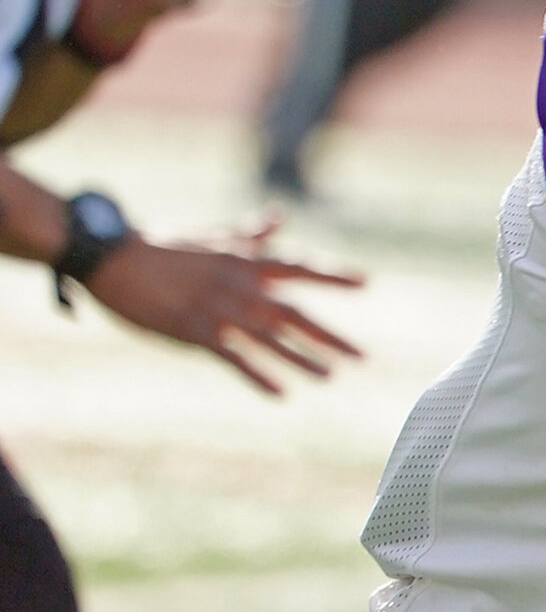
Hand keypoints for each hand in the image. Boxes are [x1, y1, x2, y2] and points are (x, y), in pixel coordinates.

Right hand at [81, 231, 363, 394]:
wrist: (113, 255)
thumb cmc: (163, 244)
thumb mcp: (212, 235)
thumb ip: (251, 234)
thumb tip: (279, 218)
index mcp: (244, 259)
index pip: (299, 265)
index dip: (333, 274)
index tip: (366, 281)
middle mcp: (240, 285)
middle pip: (294, 313)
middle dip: (329, 335)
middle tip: (363, 356)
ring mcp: (219, 309)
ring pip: (271, 339)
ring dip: (302, 359)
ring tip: (331, 375)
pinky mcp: (195, 331)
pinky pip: (234, 357)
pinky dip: (259, 375)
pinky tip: (282, 394)